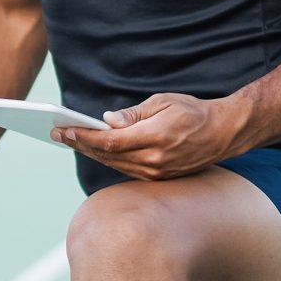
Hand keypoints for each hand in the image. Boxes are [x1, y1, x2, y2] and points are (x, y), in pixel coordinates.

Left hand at [56, 93, 248, 180]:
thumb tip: (107, 121)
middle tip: (56, 133)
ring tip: (69, 140)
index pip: (110, 141)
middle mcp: (154, 160)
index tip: (63, 128)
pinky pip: (125, 169)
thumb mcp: (163, 102)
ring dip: (89, 152)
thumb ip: (133, 114)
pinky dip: (107, 159)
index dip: (84, 136)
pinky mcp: (159, 178)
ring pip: (114, 164)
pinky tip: (93, 149)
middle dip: (79, 144)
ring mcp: (157, 173)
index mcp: (155, 138)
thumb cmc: (193, 111)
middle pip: (107, 155)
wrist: (224, 133)